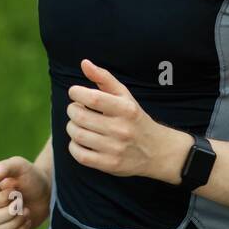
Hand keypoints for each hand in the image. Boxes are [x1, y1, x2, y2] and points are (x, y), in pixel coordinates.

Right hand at [0, 156, 50, 228]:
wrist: (45, 192)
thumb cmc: (31, 176)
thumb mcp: (19, 166)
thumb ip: (5, 167)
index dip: (3, 199)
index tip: (16, 190)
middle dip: (11, 212)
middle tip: (22, 202)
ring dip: (16, 223)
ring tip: (26, 211)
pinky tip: (27, 221)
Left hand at [66, 58, 190, 183]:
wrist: (157, 151)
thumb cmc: (135, 118)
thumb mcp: (125, 96)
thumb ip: (103, 78)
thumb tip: (84, 63)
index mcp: (125, 109)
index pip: (93, 98)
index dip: (76, 93)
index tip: (75, 93)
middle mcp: (121, 129)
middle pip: (80, 117)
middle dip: (72, 110)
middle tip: (76, 109)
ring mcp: (115, 148)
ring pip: (77, 135)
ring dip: (71, 127)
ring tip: (78, 124)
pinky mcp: (109, 165)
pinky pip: (79, 155)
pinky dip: (73, 146)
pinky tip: (79, 140)